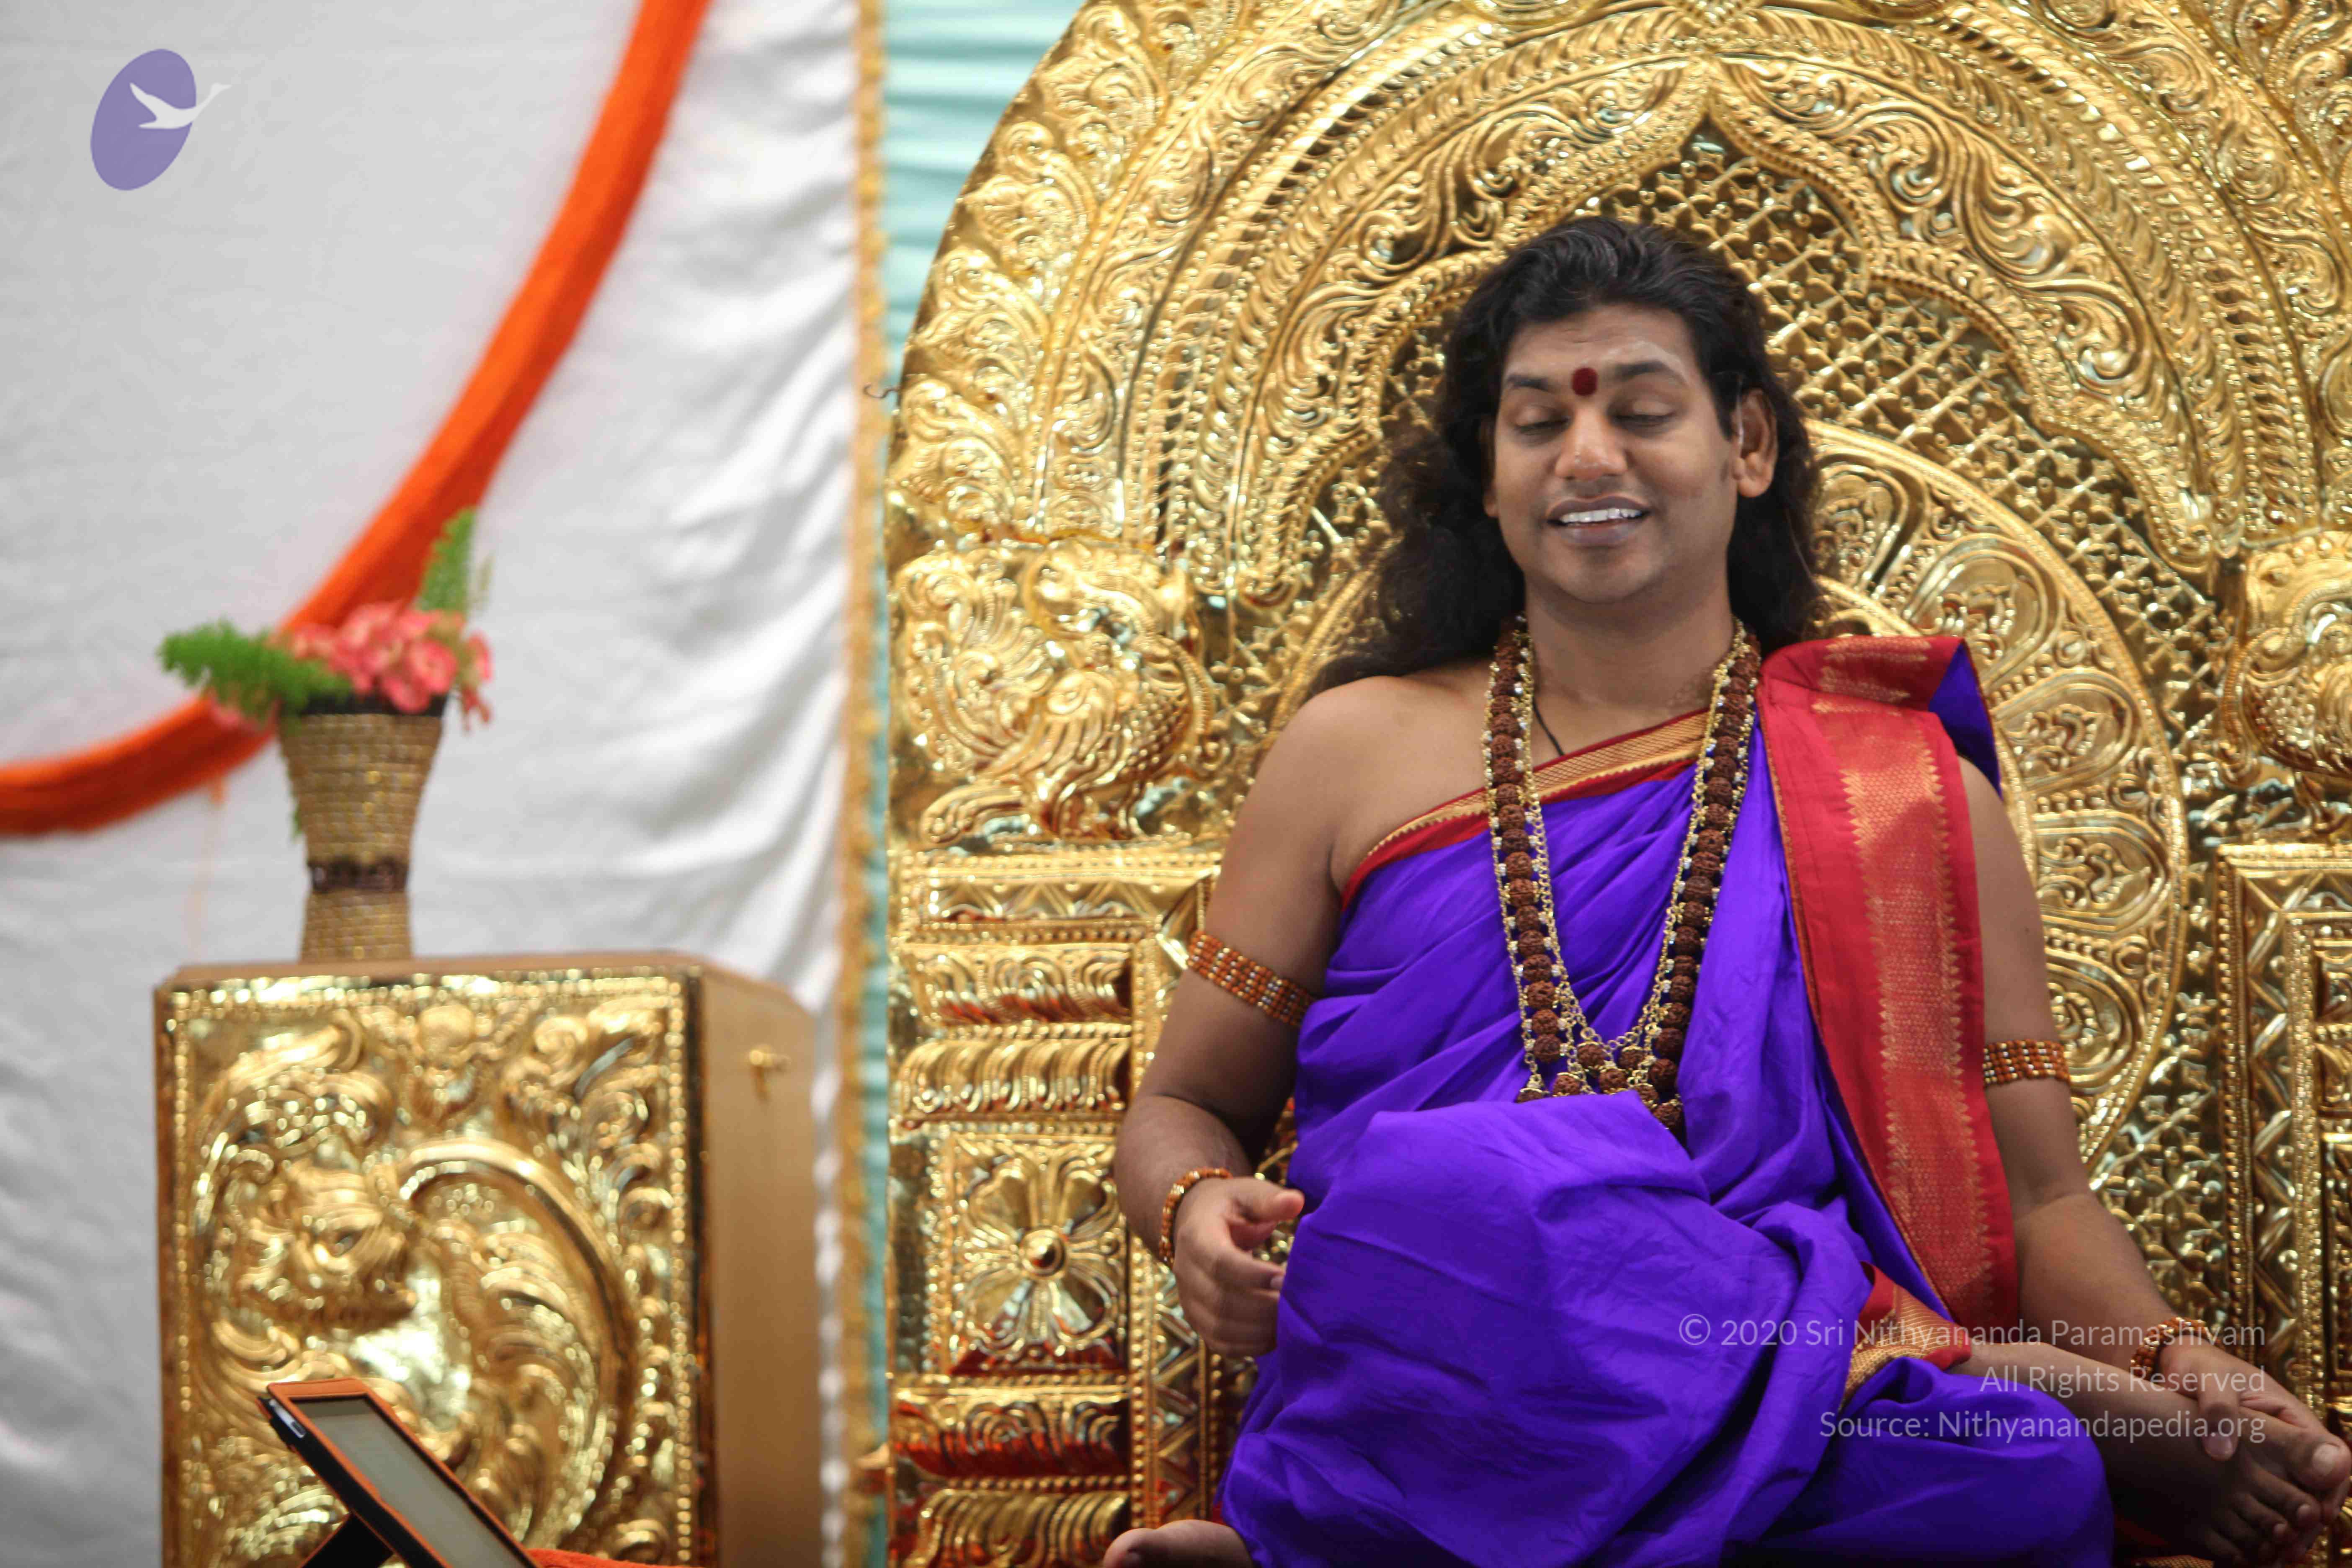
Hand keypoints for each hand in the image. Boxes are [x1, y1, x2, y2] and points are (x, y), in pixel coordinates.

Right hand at [1169, 1177, 1303, 1355]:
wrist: (1196, 1223)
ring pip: (1220, 1329)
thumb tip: (1297, 1201)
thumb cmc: (1230, 1207)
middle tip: (1297, 1303)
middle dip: (1263, 1307)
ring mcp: (1189, 1301)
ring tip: (1292, 1320)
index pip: (1219, 1263)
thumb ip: (1269, 1198)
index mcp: (1196, 1237)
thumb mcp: (1246, 1193)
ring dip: (1260, 1330)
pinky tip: (1279, 1335)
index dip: (1252, 1275)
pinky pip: (1223, 1345)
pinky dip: (1252, 1346)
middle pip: (1221, 1301)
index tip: (1285, 1277)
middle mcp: (1185, 1273)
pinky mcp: (1199, 1322)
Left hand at [2164, 1340, 2348, 1561]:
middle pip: (2319, 1491)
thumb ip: (2218, 1409)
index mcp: (2293, 1420)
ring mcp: (2273, 1461)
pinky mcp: (2252, 1475)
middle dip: (2310, 1523)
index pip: (2333, 1459)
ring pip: (2296, 1504)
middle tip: (2290, 1549)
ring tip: (2273, 1559)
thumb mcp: (2209, 1381)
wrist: (2179, 1369)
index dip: (2330, 1488)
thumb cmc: (2201, 1369)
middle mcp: (2291, 1444)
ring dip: (2290, 1532)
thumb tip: (2222, 1453)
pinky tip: (2249, 1551)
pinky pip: (2268, 1505)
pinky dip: (2265, 1527)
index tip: (2316, 1514)